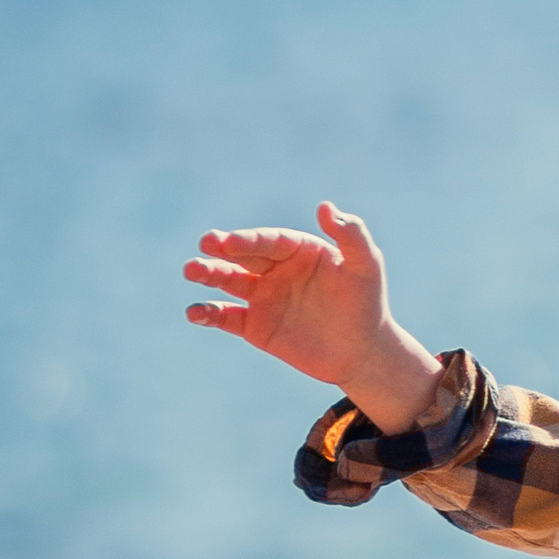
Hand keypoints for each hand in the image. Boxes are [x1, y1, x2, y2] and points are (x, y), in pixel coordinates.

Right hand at [182, 204, 440, 432]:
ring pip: (228, 280)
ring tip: (191, 269)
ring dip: (208, 274)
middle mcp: (276, 269)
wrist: (362, 352)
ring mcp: (262, 296)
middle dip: (222, 249)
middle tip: (206, 243)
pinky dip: (208, 313)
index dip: (249, 239)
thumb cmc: (367, 304)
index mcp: (298, 249)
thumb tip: (325, 206)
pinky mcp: (254, 326)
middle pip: (243, 255)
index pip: (270, 240)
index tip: (229, 241)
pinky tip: (194, 312)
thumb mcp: (366, 267)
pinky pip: (225, 317)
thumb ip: (350, 235)